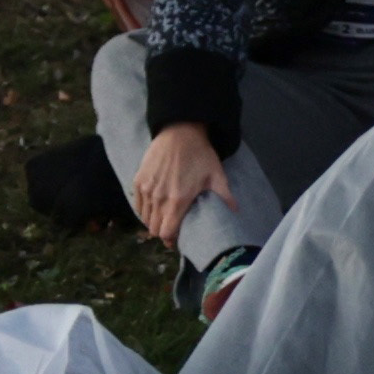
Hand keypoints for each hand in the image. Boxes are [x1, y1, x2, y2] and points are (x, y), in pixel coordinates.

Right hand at [129, 120, 227, 243]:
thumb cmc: (200, 155)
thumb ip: (225, 196)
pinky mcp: (138, 181)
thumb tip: (236, 211)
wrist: (180, 133)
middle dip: (163, 233)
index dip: (171, 240)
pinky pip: (137, 205)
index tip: (177, 240)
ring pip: (144, 218)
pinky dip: (144, 210)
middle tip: (172, 230)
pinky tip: (154, 208)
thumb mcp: (216, 175)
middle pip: (154, 228)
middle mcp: (159, 198)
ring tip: (163, 219)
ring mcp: (146, 190)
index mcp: (178, 200)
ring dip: (153, 222)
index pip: (167, 232)